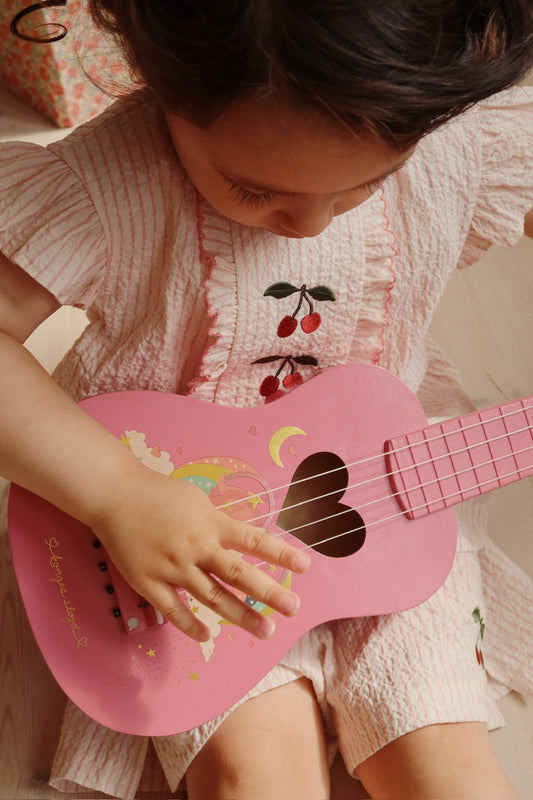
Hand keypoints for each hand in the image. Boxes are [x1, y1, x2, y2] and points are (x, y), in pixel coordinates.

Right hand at [91, 462, 310, 641]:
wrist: (115, 495)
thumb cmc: (158, 494)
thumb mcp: (197, 501)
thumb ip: (218, 523)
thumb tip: (241, 541)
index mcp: (211, 523)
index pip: (254, 540)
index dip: (281, 554)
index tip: (305, 566)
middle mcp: (197, 547)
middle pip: (239, 574)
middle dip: (269, 593)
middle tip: (293, 609)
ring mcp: (173, 567)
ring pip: (213, 597)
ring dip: (241, 616)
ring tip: (265, 631)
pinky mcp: (150, 582)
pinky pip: (174, 611)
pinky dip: (191, 626)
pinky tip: (208, 637)